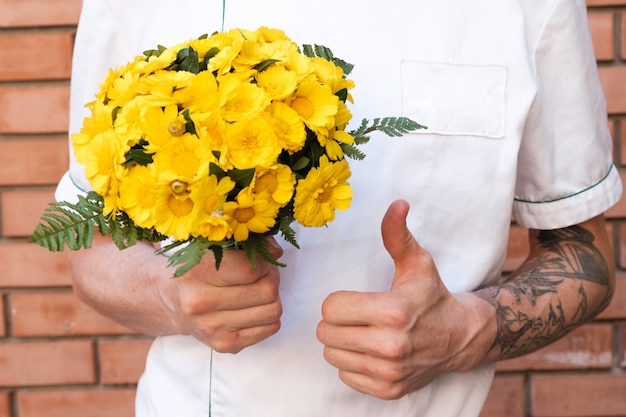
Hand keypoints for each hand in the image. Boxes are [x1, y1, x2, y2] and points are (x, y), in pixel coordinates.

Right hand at [159, 238, 283, 352]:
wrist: (170, 301)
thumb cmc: (196, 270)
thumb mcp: (212, 249)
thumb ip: (246, 245)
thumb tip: (276, 251)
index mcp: (197, 273)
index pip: (250, 269)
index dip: (265, 261)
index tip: (262, 258)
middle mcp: (201, 304)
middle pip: (267, 291)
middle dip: (272, 278)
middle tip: (263, 274)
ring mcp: (213, 328)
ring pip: (273, 311)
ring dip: (273, 298)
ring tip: (258, 289)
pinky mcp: (225, 345)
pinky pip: (271, 328)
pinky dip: (268, 315)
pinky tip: (252, 307)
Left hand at [316, 200, 492, 398]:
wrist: (460, 337)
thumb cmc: (431, 295)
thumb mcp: (417, 262)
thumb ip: (397, 234)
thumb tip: (397, 203)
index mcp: (392, 312)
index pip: (330, 308)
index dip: (338, 301)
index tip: (355, 299)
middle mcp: (390, 347)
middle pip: (326, 333)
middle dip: (336, 322)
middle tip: (357, 316)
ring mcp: (389, 373)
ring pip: (332, 356)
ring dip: (342, 344)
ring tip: (365, 333)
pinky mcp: (389, 390)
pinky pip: (345, 376)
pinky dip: (352, 364)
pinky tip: (371, 352)